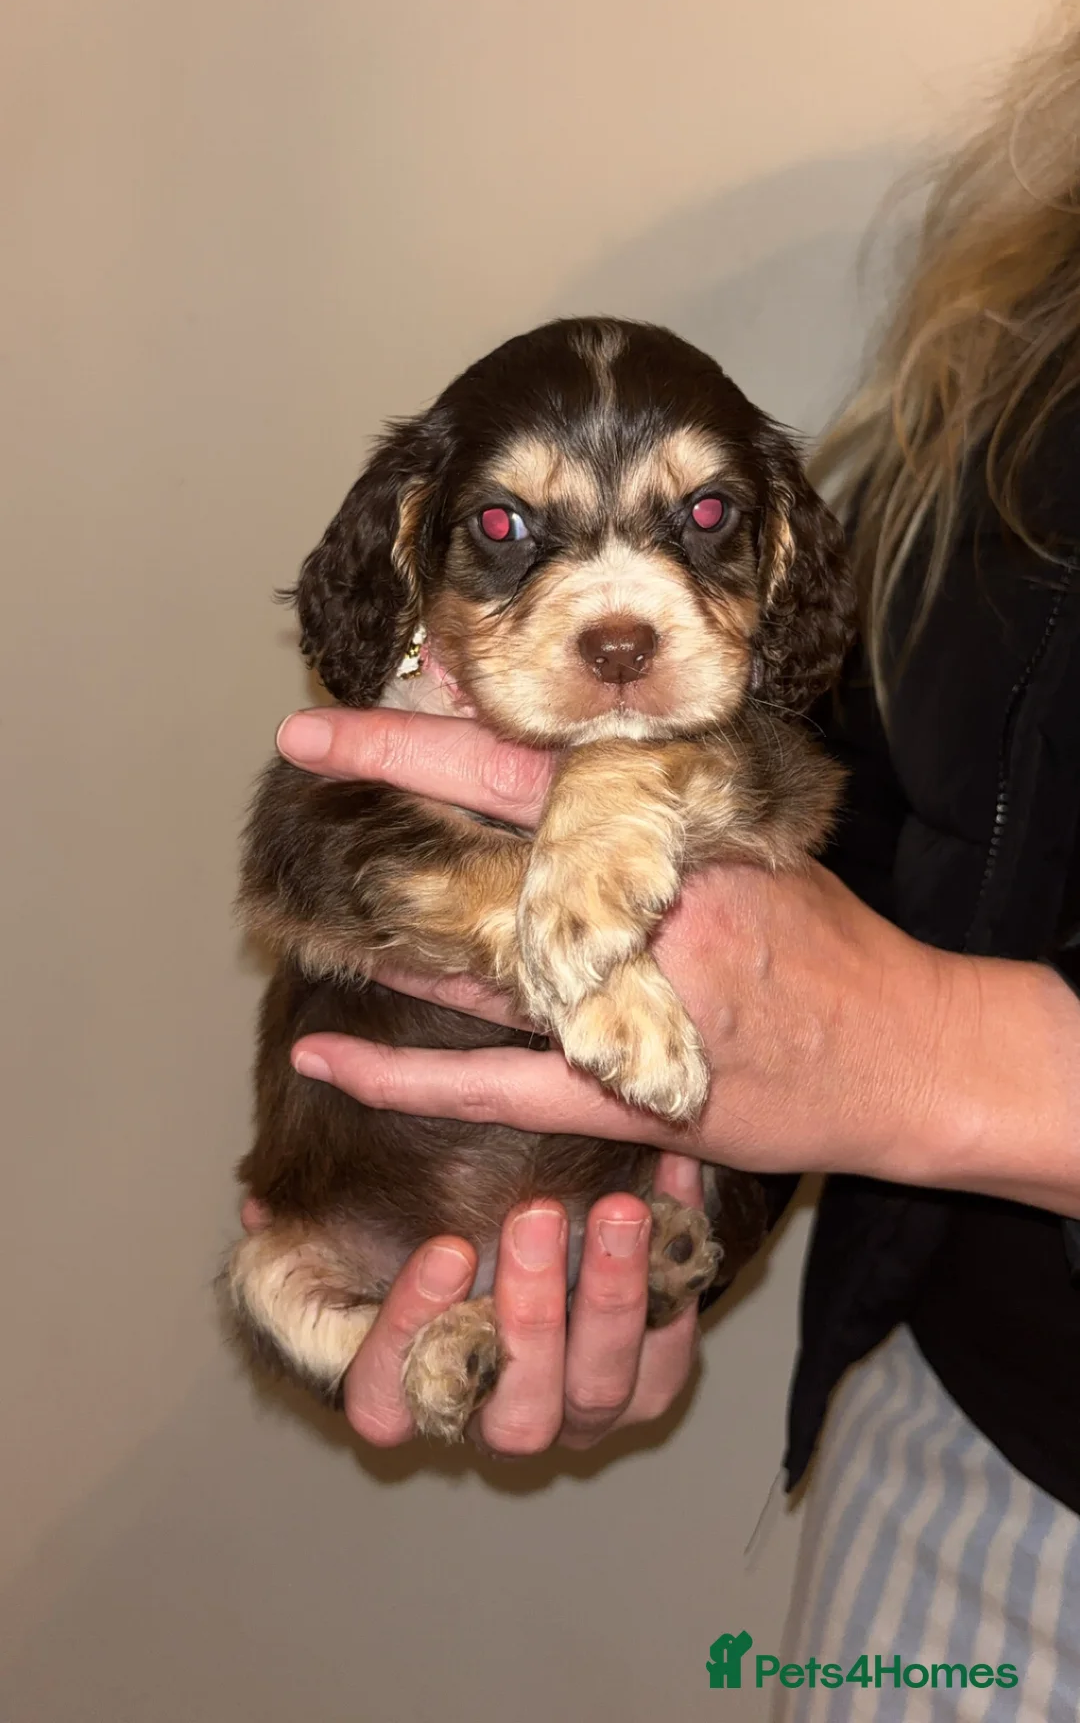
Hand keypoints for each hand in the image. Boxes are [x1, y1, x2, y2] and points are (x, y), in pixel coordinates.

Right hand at [242, 1151, 702, 1452]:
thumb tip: (261, 1210)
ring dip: (612, 1296)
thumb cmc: (447, 1239)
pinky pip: (671, 1345)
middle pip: (516, 1411)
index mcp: (420, 1394)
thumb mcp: (377, 1232)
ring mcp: (581, 1413)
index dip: (412, 1336)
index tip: (443, 1249)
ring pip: (600, 1388)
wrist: (556, 1236)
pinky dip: (677, 1268)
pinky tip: (676, 1184)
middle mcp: (500, 1421)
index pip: (389, 1402)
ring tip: (621, 1208)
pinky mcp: (649, 1385)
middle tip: (537, 1216)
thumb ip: (320, 1229)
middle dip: (530, 1315)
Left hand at [277, 706, 1079, 1216]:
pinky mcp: (623, 1087)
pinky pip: (489, 1080)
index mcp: (681, 836)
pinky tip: (325, 1048)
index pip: (538, 764)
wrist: (910, 1055)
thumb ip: (662, 812)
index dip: (442, 726)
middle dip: (392, 788)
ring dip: (382, 927)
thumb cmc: (830, 943)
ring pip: (475, 957)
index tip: (370, 688)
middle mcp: (644, 908)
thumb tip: (564, 755)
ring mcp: (627, 1002)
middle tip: (303, 746)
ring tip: (299, 896)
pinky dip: (400, 1069)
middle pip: (490, 842)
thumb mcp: (757, 844)